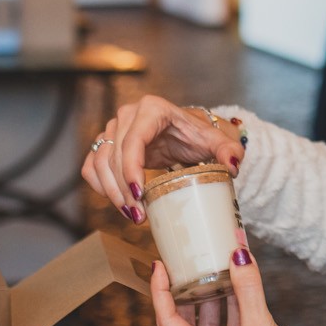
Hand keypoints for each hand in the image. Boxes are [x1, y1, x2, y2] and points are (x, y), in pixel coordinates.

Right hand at [81, 95, 244, 219]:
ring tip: (132, 215)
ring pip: (100, 162)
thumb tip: (233, 165)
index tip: (138, 194)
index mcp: (152, 110)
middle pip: (115, 155)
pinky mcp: (105, 144)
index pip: (134, 140)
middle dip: (123, 189)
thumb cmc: (196, 135)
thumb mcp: (215, 141)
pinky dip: (100, 186)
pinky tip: (118, 202)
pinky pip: (93, 166)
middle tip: (138, 216)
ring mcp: (113, 129)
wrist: (185, 133)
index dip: (131, 168)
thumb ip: (228, 150)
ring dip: (111, 192)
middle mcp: (128, 115)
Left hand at [149, 249, 312, 325]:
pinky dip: (227, 314)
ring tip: (213, 272)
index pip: (167, 320)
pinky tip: (236, 294)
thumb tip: (238, 255)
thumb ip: (248, 289)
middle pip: (183, 323)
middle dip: (186, 293)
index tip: (160, 265)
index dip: (161, 290)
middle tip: (186, 265)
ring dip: (210, 301)